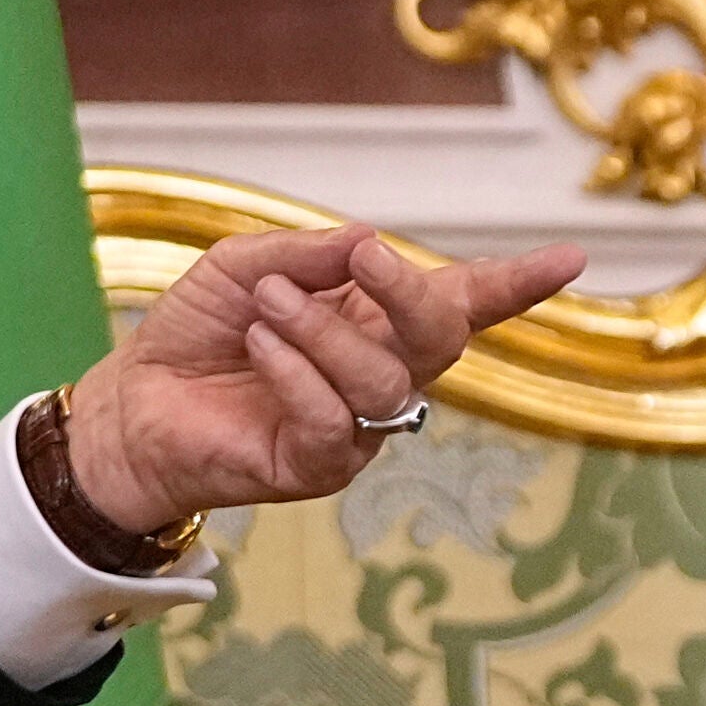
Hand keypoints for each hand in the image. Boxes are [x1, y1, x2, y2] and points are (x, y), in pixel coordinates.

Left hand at [59, 226, 586, 537]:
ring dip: (323, 330)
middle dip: (410, 293)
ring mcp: (357, 426)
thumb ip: (305, 253)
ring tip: (264, 308)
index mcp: (376, 321)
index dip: (517, 283)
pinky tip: (258, 349)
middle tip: (363, 258)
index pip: (461, 302)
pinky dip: (296, 373)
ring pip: (383, 378)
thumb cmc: (198, 334)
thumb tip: (366, 238)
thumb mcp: (245, 267)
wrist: (135, 403)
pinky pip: (333, 418)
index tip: (571, 257)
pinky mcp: (319, 466)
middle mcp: (382, 374)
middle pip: (442, 338)